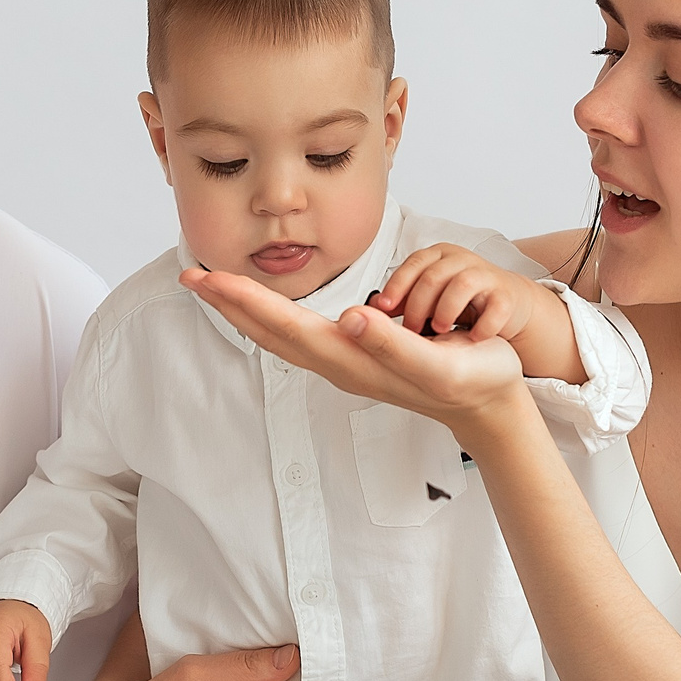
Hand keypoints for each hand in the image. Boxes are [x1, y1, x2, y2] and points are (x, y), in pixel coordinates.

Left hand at [181, 267, 533, 442]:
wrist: (489, 405)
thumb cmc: (471, 378)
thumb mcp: (438, 361)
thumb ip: (393, 342)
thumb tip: (350, 318)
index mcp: (353, 358)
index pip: (284, 324)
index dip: (243, 300)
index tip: (207, 278)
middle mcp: (340, 361)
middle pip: (270, 330)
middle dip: (229, 303)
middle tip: (191, 275)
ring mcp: (346, 361)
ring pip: (280, 334)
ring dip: (246, 310)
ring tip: (217, 288)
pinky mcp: (357, 356)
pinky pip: (300, 334)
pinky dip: (272, 316)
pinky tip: (268, 308)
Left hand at [371, 244, 541, 340]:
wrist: (505, 311)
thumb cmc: (459, 307)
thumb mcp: (424, 303)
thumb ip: (398, 303)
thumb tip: (363, 313)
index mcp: (435, 259)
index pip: (412, 264)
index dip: (396, 286)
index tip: (383, 309)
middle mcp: (459, 262)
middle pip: (433, 275)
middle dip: (417, 306)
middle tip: (410, 331)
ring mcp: (485, 277)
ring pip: (462, 283)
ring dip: (446, 310)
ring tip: (439, 332)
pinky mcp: (507, 297)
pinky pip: (497, 306)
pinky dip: (484, 325)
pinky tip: (473, 339)